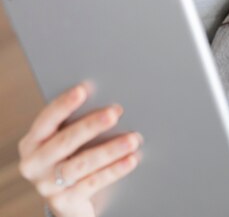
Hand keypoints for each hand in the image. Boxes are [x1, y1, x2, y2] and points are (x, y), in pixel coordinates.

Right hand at [18, 84, 141, 216]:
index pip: (46, 120)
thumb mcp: (68, 142)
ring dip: (109, 150)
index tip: (83, 89)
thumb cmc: (72, 158)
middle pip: (65, 141)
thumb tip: (110, 105)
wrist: (69, 200)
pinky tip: (131, 160)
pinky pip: (93, 183)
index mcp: (32, 142)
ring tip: (133, 139)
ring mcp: (47, 185)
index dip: (64, 104)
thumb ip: (78, 124)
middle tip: (114, 112)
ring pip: (81, 164)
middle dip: (91, 125)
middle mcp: (34, 164)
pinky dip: (114, 170)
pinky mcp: (64, 202)